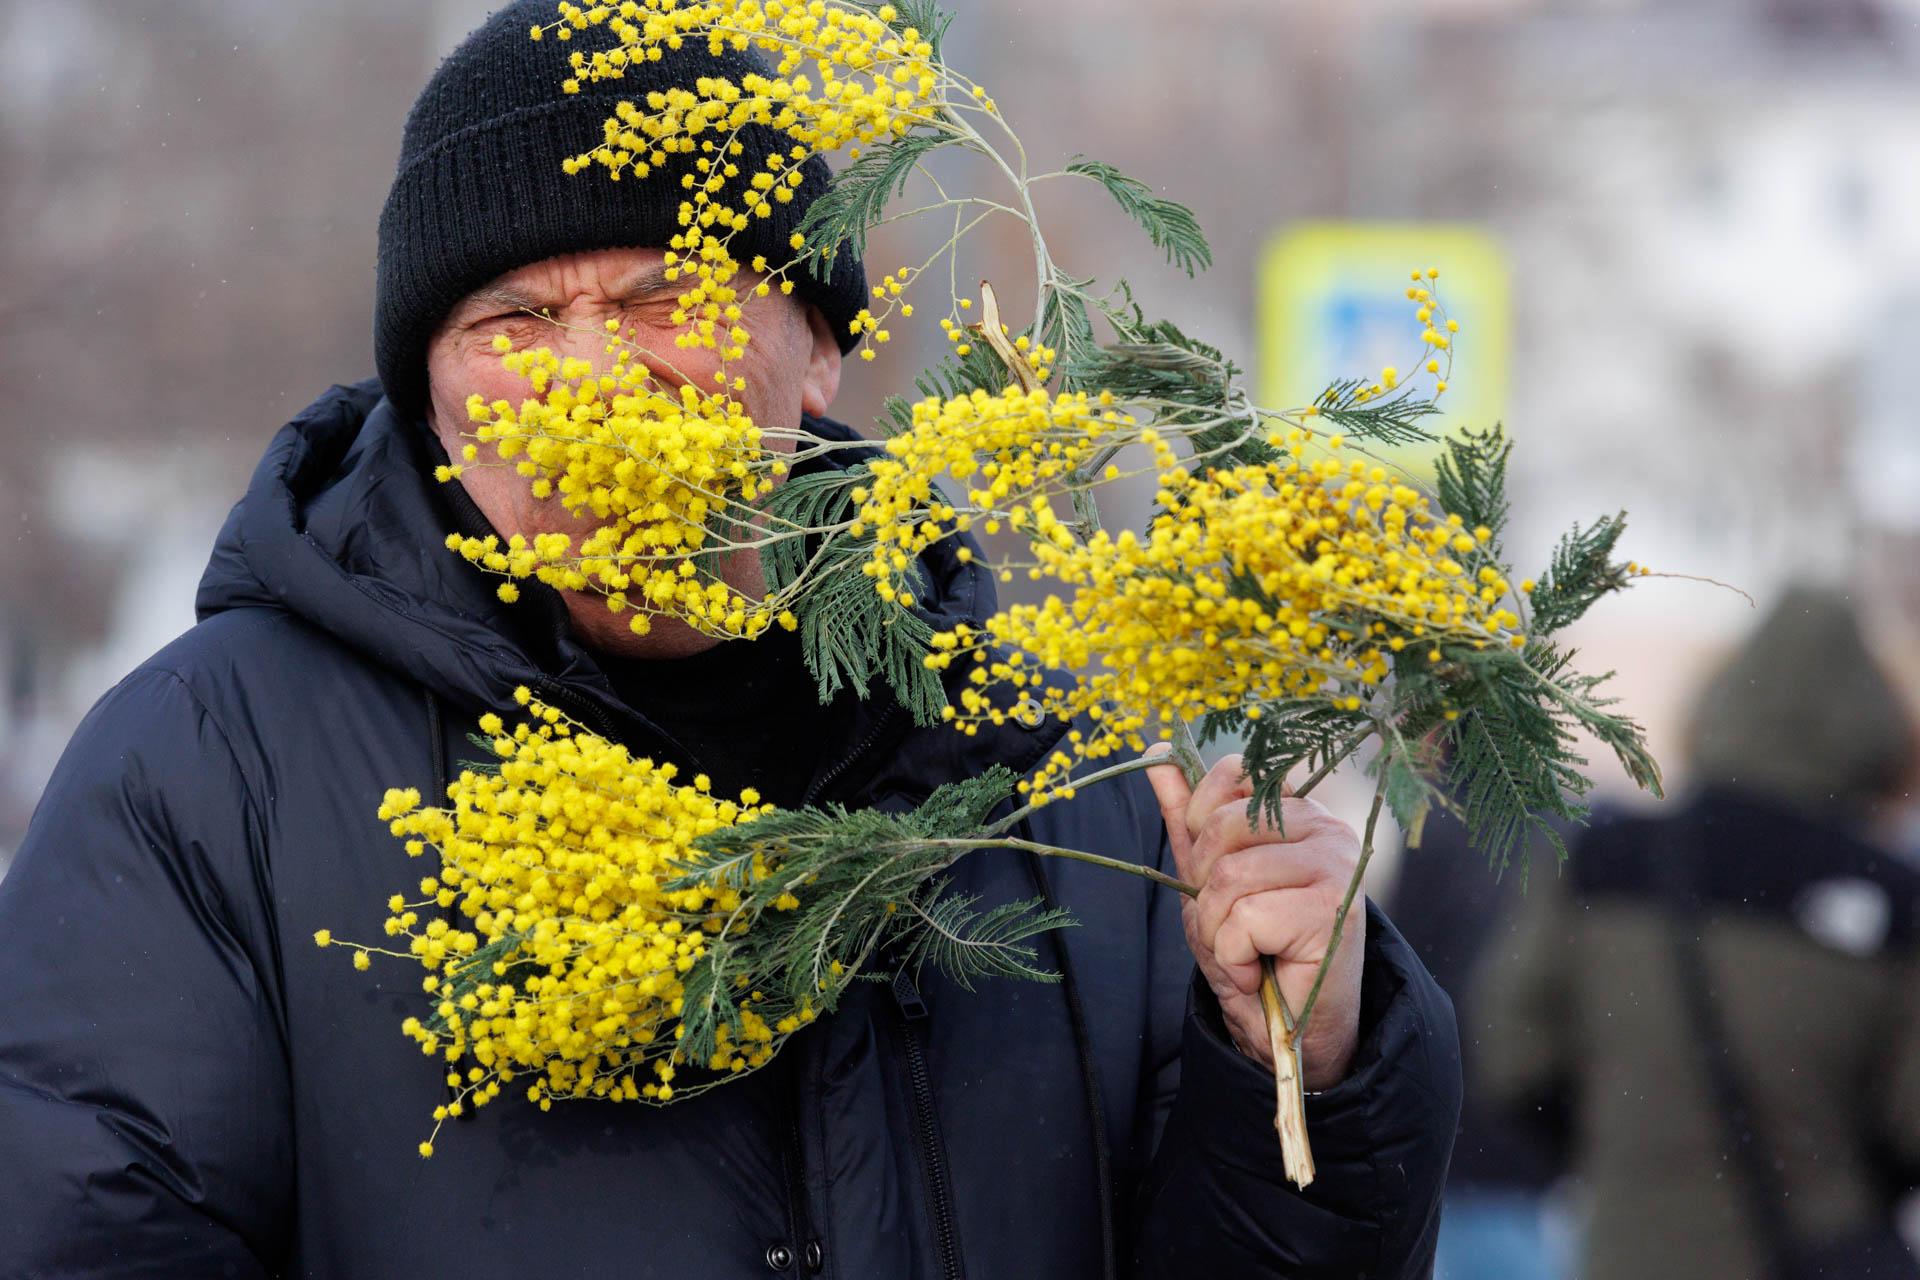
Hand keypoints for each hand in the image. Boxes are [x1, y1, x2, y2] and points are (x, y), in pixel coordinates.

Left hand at [1146, 750, 1365, 1089]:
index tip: (1218, 873)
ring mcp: (1336, 865)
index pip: (1232, 773)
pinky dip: (1234, 955)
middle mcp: (1327, 827)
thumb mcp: (1206, 877)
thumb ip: (1187, 815)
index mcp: (1298, 810)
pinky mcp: (1333, 910)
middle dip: (1205, 888)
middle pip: (1222, 829)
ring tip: (1244, 951)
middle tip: (1232, 925)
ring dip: (1217, 929)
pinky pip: (1245, 917)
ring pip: (1230, 877)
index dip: (1203, 824)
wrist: (1290, 1027)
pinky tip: (1258, 969)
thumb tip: (1158, 751)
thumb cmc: (1253, 948)